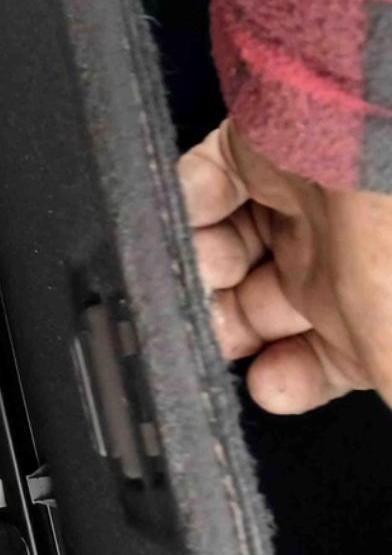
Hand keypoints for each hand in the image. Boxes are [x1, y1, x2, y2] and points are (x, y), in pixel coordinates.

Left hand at [178, 119, 391, 412]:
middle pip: (259, 307)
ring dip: (199, 273)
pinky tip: (193, 222)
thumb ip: (384, 383)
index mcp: (381, 299)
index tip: (267, 387)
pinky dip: (184, 207)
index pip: (331, 354)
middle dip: (226, 327)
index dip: (293, 378)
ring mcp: (300, 198)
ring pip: (223, 251)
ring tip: (203, 274)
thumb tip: (367, 430)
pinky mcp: (255, 146)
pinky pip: (198, 186)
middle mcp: (343, 251)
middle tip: (209, 332)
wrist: (385, 123)